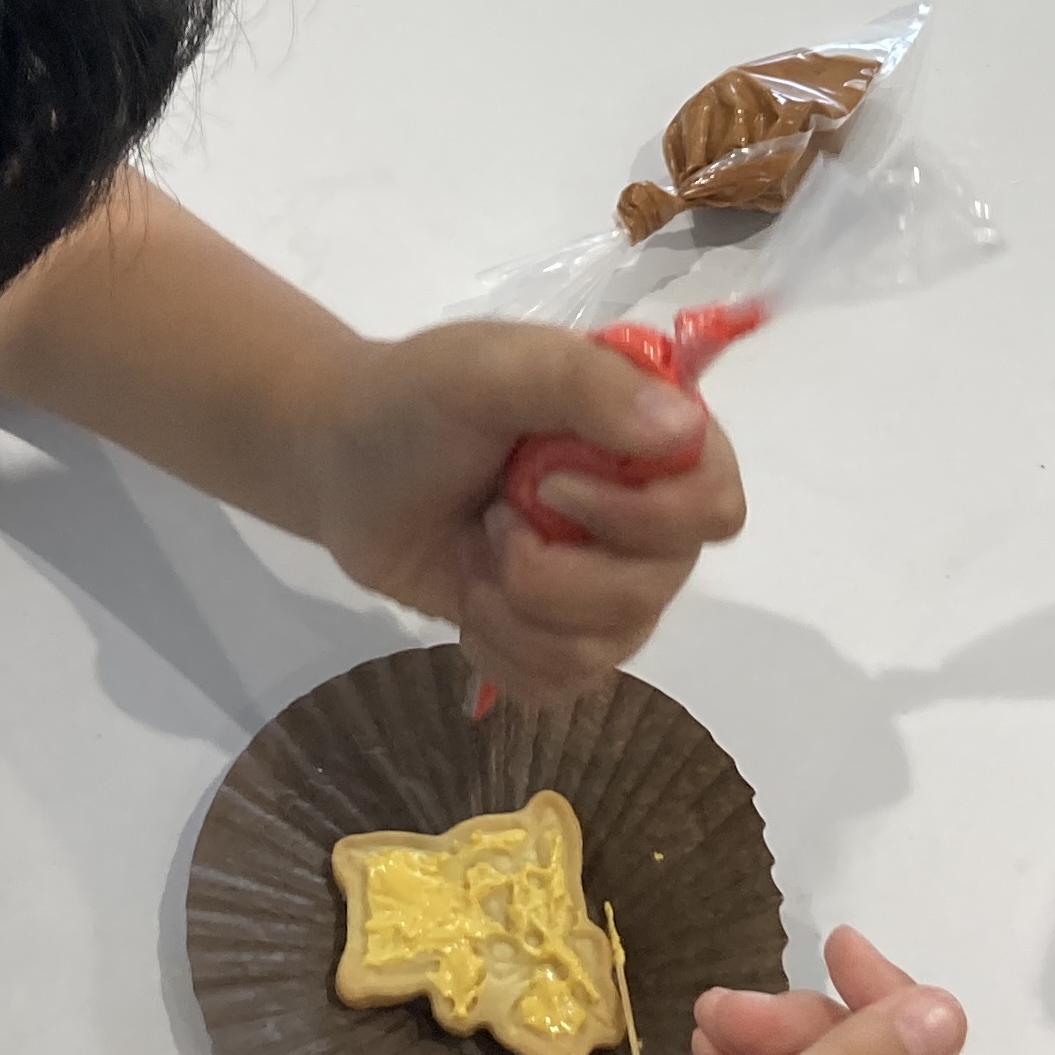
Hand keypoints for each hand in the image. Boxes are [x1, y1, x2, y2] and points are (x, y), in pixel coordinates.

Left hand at [309, 323, 744, 707]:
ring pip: (613, 645)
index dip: (645, 516)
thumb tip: (681, 431)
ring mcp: (604, 583)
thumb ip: (584, 386)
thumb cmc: (416, 401)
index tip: (551, 487)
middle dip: (559, 570)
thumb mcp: (492, 370)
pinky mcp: (557, 637)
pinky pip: (567, 684)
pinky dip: (506, 654)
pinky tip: (473, 604)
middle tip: (493, 521)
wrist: (340, 465)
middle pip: (660, 586)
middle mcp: (644, 516)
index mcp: (647, 438)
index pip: (714, 501)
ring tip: (476, 558)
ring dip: (522, 611)